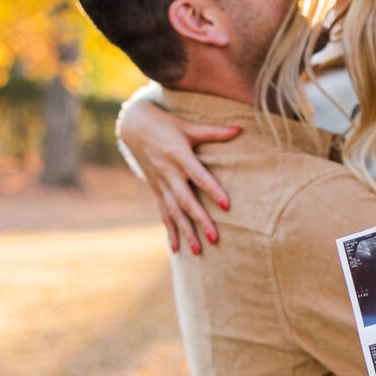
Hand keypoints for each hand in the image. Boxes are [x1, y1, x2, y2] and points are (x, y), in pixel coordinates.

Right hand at [118, 94, 238, 255]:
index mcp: (179, 156)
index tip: (227, 206)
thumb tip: (240, 129)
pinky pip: (163, 214)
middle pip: (186, 201)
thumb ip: (214, 132)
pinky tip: (176, 249)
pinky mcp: (156, 190)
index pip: (199, 176)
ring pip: (173, 212)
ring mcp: (161, 184)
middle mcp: (169, 173)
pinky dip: (170, 231)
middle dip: (200, 220)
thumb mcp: (189, 126)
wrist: (134, 126)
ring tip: (197, 251)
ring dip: (185, 232)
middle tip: (214, 238)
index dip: (212, 190)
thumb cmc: (167, 124)